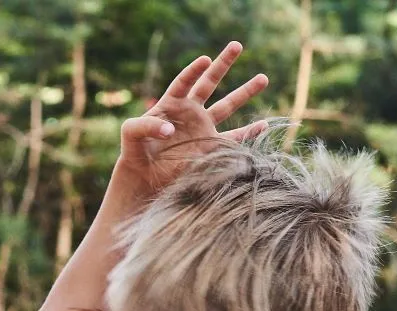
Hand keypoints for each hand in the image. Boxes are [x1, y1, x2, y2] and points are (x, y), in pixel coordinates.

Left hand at [115, 42, 268, 195]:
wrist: (144, 178)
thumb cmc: (134, 153)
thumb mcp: (131, 134)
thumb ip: (144, 125)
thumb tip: (169, 130)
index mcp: (171, 104)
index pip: (184, 82)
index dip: (193, 71)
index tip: (205, 60)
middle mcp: (190, 113)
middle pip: (209, 83)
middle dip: (223, 64)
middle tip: (237, 45)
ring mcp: (202, 129)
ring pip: (227, 107)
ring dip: (245, 92)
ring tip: (263, 78)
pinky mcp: (209, 148)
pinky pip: (233, 140)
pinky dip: (249, 134)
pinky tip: (264, 125)